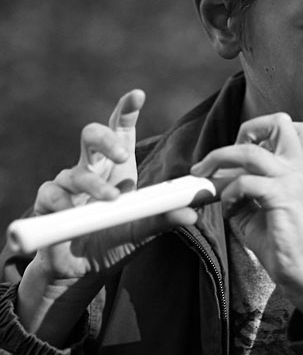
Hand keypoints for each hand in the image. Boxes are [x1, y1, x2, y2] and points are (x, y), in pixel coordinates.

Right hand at [16, 90, 196, 343]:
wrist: (80, 270)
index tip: (137, 95)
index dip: (127, 110)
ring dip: (95, 186)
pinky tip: (71, 211)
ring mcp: (68, 183)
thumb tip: (192, 214)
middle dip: (106, 139)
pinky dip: (62, 203)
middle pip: (92, 135)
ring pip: (76, 171)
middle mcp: (92, 166)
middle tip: (122, 155)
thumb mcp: (141, 228)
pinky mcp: (48, 203)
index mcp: (117, 165)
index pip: (121, 130)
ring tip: (111, 200)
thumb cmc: (114, 238)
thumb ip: (163, 218)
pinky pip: (51, 194)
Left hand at [191, 113, 302, 327]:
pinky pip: (244, 182)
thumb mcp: (260, 208)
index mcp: (298, 167)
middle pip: (278, 122)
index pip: (291, 127)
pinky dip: (228, 194)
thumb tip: (218, 179)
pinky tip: (229, 210)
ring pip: (249, 150)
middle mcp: (298, 168)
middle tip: (228, 154)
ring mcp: (291, 179)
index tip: (239, 153)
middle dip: (247, 129)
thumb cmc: (284, 243)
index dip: (260, 131)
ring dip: (219, 158)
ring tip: (206, 176)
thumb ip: (244, 187)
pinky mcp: (282, 197)